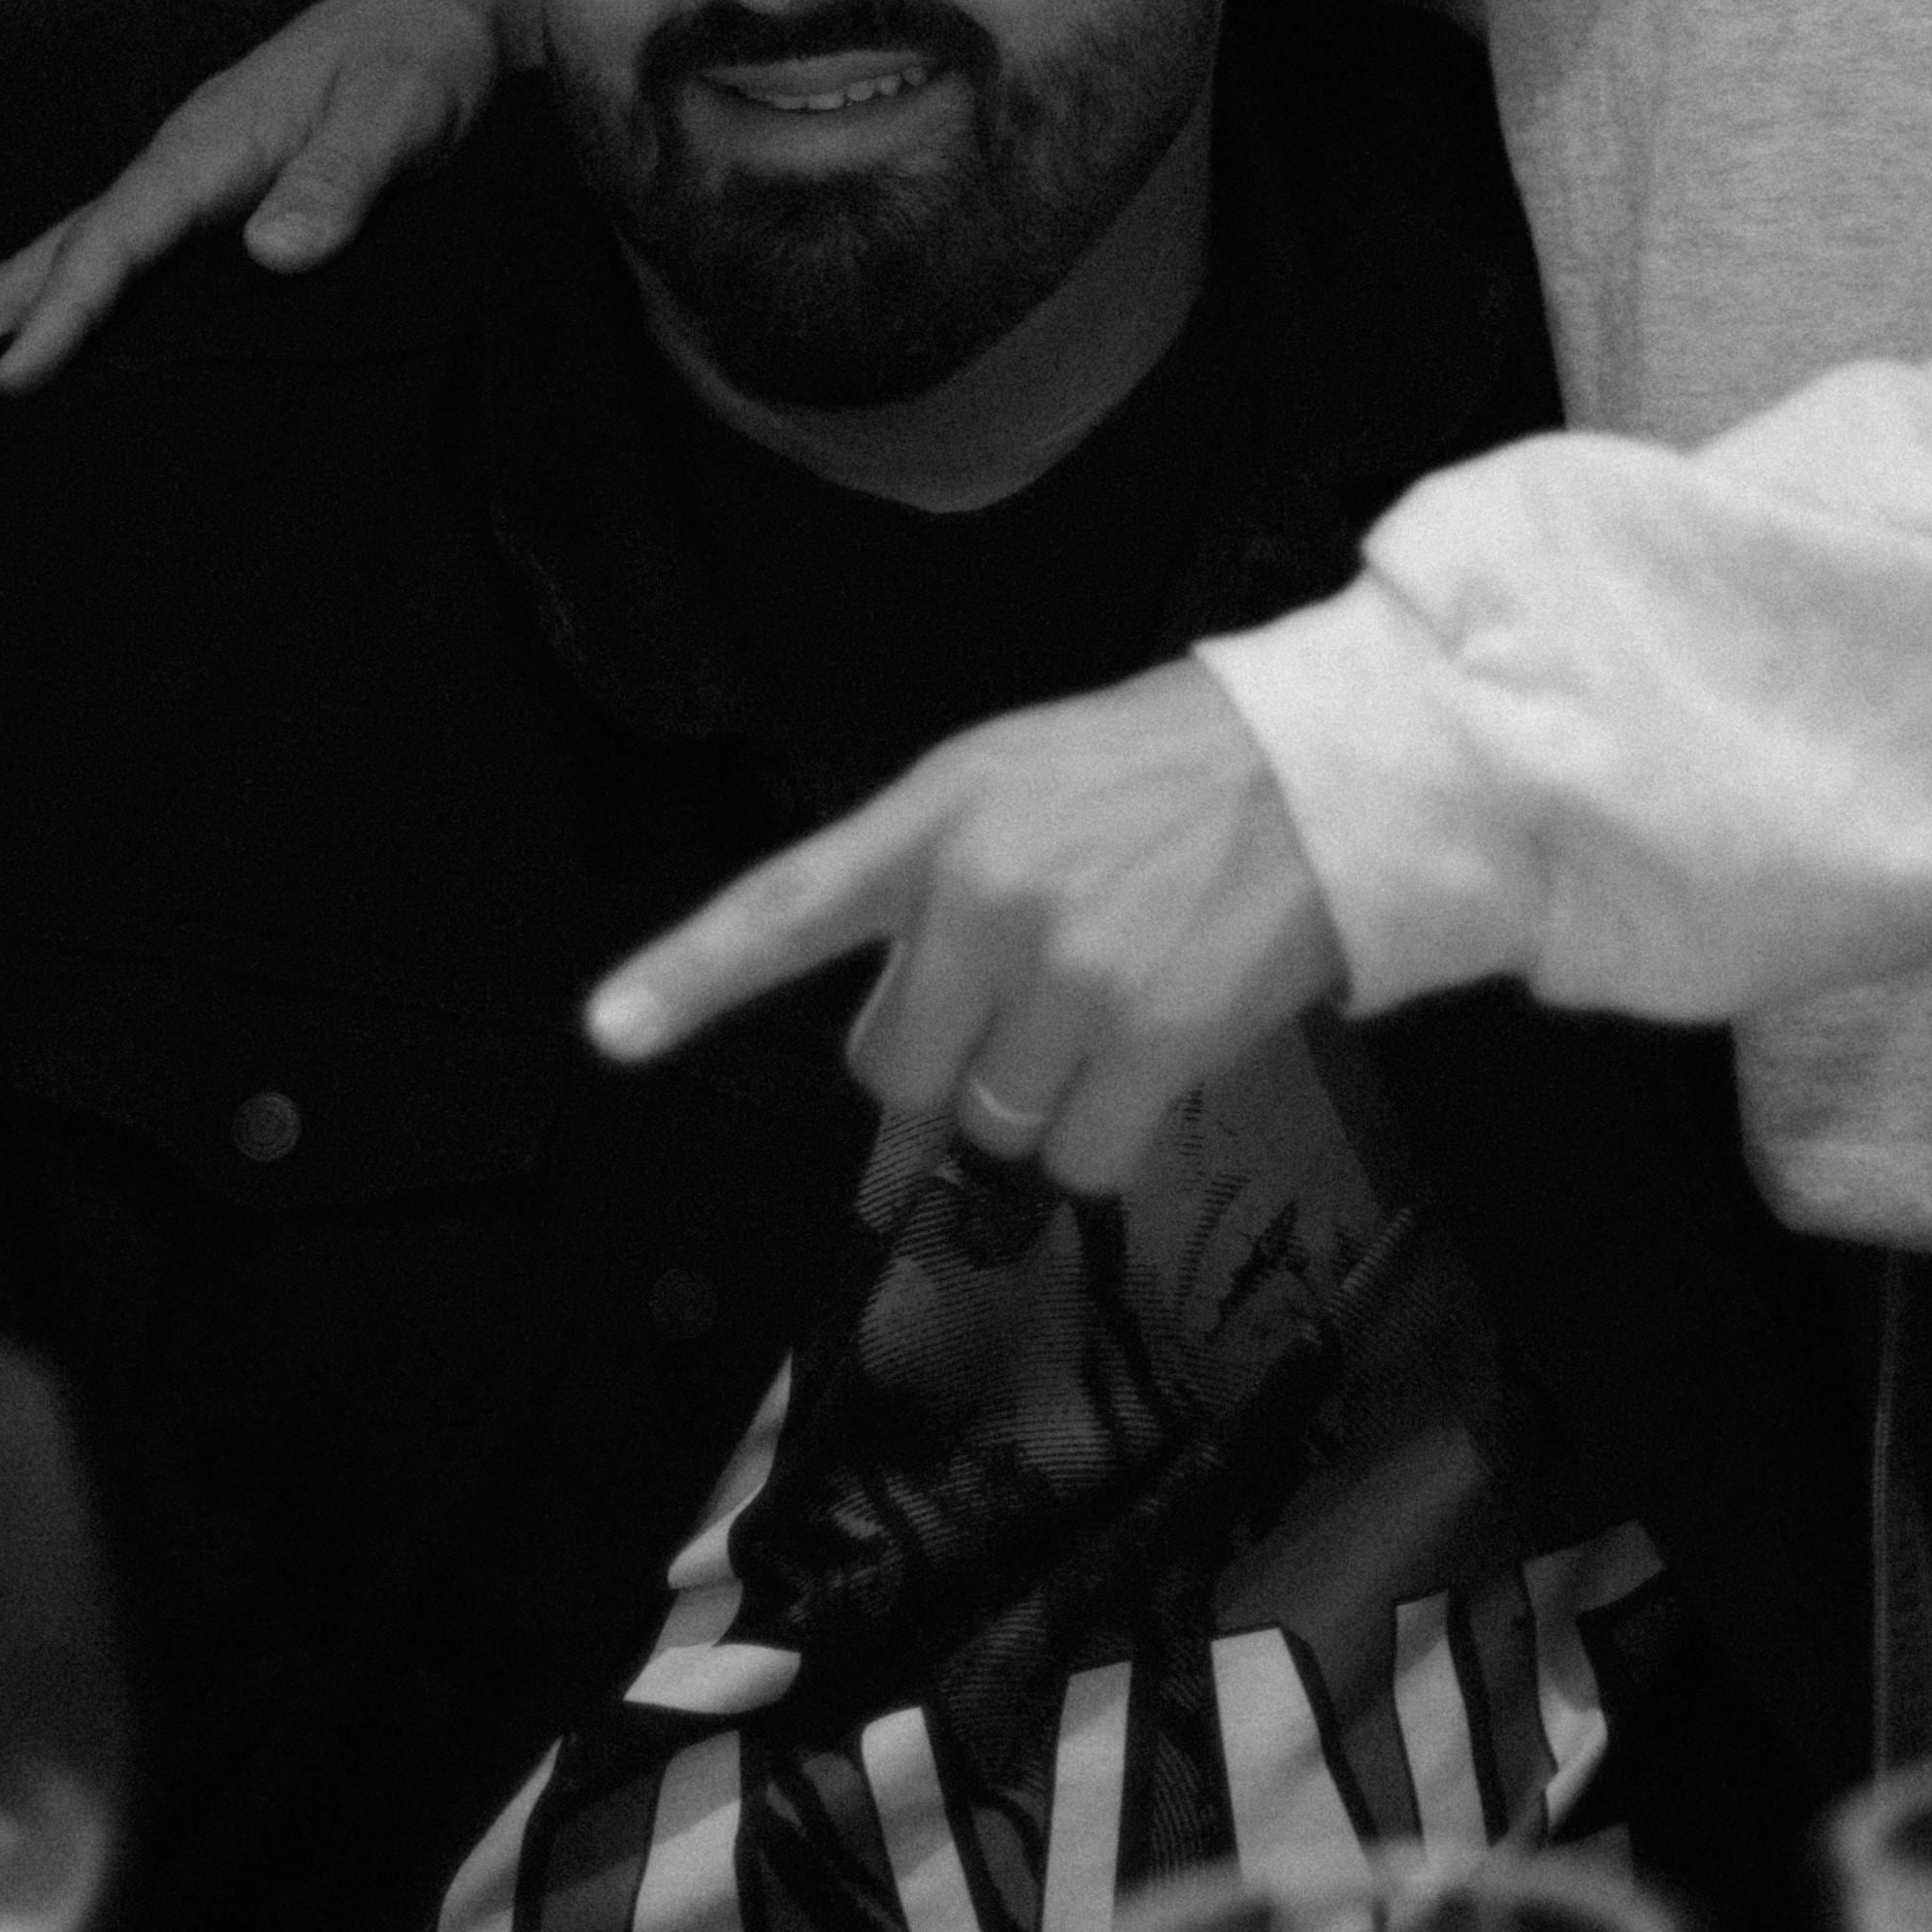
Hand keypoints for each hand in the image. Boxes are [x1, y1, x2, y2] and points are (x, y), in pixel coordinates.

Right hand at [0, 0, 544, 397]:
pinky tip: (42, 363)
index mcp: (208, 144)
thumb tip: (275, 251)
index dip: (67, 314)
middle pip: (49, 255)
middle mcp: (178, 166)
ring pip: (68, 261)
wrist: (450, 11)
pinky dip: (58, 310)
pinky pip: (116, 267)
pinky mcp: (211, 206)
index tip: (13, 383)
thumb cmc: (425, 56)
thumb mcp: (400, 109)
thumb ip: (343, 176)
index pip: (117, 240)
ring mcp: (187, 186)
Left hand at [585, 659, 1349, 1194]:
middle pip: (898, 1070)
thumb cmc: (1160, 775)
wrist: (1322, 772)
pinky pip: (1077, 1159)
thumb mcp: (1014, 783)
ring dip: (1041, 1099)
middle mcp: (980, 896)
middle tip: (1035, 998)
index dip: (690, 974)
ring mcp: (1063, 973)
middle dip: (955, 1061)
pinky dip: (1109, 1136)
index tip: (608, 1030)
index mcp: (935, 817)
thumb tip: (905, 1053)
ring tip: (1115, 1004)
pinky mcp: (1147, 1039)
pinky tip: (1157, 1052)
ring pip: (991, 1124)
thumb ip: (935, 889)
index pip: (788, 904)